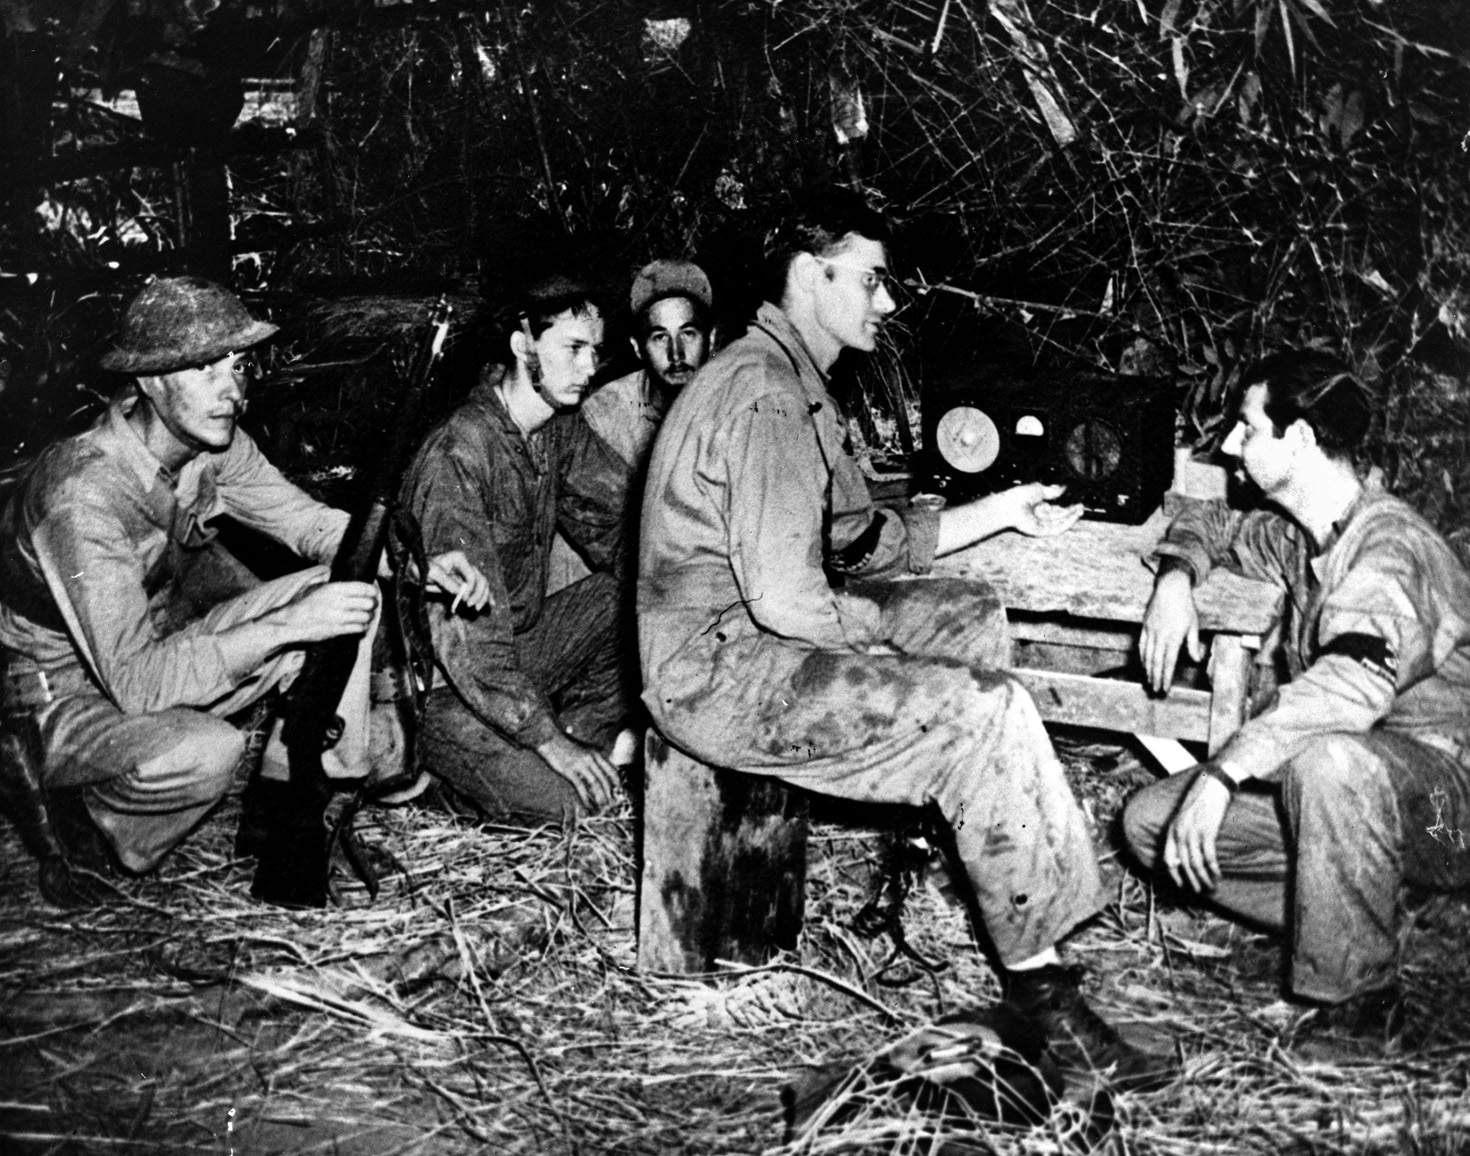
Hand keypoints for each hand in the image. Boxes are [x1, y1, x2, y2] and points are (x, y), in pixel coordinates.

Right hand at [276, 581, 378, 641]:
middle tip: (372, 605)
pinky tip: (361, 625)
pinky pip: (358, 629)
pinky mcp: (337, 630)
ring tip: (367, 615)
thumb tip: (340, 575)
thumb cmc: (302, 603)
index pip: (363, 588)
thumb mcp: (314, 586)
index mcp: (334, 588)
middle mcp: (338, 602)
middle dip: (373, 604)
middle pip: (368, 603)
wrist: (290, 623)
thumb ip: (329, 581)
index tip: (374, 592)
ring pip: (365, 617)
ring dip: (368, 616)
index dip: (373, 591)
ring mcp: (338, 617)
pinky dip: (362, 627)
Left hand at [424, 550, 491, 614]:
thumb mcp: (431, 574)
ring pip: (483, 585)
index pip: (472, 574)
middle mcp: (466, 565)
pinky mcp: (465, 583)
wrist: (416, 571)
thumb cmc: (421, 569)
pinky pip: (479, 589)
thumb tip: (461, 593)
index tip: (464, 600)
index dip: (471, 588)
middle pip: (481, 579)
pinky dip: (486, 595)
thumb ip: (446, 582)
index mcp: (459, 559)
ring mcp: (466, 574)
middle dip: (478, 594)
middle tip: (470, 606)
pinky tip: (491, 603)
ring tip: (476, 608)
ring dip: (483, 597)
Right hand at [536, 731, 620, 811]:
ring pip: (595, 784)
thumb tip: (601, 767)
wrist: (550, 739)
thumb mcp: (584, 748)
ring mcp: (580, 765)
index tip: (618, 790)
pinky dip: (585, 797)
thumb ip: (593, 756)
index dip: (616, 781)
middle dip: (609, 793)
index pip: (611, 769)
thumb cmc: (565, 744)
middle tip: (611, 802)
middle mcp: (590, 759)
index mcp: (595, 753)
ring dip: (600, 797)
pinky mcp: (570, 771)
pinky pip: (581, 787)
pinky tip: (587, 804)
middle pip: (604, 779)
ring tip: (602, 805)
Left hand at [1002, 483, 1084, 537]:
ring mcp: (1040, 524)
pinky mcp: (1040, 531)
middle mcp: (1040, 516)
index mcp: (1038, 506)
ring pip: (1059, 523)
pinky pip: (1055, 529)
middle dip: (1071, 512)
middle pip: (1059, 516)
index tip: (1077, 502)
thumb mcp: (1039, 489)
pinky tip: (1073, 518)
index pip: (1055, 508)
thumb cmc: (1019, 496)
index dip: (1066, 506)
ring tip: (1080, 511)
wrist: (1009, 506)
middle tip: (1081, 507)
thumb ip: (1052, 490)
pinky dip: (1065, 524)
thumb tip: (1063, 488)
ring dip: (1071, 518)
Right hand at [1139, 569, 1202, 694]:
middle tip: (1155, 690)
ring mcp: (1150, 631)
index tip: (1165, 688)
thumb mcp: (1193, 625)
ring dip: (1148, 670)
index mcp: (1173, 637)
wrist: (1170, 588)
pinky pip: (1142, 645)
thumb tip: (1196, 659)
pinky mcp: (1145, 626)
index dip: (1166, 677)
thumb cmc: (1185, 607)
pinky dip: (1142, 657)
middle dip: (1155, 677)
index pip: (1168, 662)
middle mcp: (1160, 636)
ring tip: (1149, 681)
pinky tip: (1143, 664)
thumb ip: (1193, 644)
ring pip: (1147, 655)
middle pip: (1156, 662)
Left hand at [1162, 766, 1233, 891]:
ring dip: (1203, 878)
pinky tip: (1217, 875)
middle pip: (1183, 864)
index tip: (1181, 885)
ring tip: (1210, 886)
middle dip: (1191, 880)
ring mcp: (1193, 832)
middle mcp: (1179, 832)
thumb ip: (1181, 834)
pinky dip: (1213, 868)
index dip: (1174, 874)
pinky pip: (1209, 856)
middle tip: (1199, 891)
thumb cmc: (1200, 801)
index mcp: (1172, 829)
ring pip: (1196, 863)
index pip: (1168, 858)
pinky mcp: (1207, 831)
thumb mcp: (1184, 817)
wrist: (1213, 785)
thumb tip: (1182, 856)